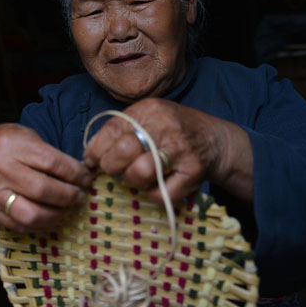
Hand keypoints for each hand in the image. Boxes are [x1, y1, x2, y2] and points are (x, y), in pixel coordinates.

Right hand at [0, 124, 93, 234]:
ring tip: (68, 209)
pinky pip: (21, 225)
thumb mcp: (23, 136)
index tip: (86, 178)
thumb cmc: (3, 146)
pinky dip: (42, 225)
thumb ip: (48, 152)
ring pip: (32, 214)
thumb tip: (81, 174)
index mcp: (10, 145)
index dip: (75, 174)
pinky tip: (52, 217)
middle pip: (44, 190)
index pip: (52, 163)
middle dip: (69, 196)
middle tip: (80, 196)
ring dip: (58, 215)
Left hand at [82, 99, 253, 203]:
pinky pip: (160, 193)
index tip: (91, 161)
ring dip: (132, 181)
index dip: (96, 149)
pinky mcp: (192, 172)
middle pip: (123, 151)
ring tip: (135, 178)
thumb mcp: (149, 118)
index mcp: (148, 111)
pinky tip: (154, 188)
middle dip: (111, 166)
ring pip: (140, 172)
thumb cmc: (173, 131)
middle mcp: (165, 127)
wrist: (215, 140)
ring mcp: (180, 150)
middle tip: (114, 171)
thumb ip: (122, 130)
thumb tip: (90, 154)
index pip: (112, 129)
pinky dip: (152, 195)